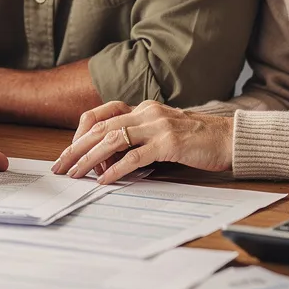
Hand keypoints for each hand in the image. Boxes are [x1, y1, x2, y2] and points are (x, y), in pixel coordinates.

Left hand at [50, 100, 233, 183]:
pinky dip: (115, 169)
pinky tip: (103, 180)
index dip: (81, 133)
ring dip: (89, 159)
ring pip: (112, 140)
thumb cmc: (197, 140)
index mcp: (143, 108)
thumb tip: (108, 159)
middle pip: (100, 128)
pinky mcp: (169, 142)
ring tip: (75, 174)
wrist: (229, 139)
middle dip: (76, 148)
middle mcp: (147, 112)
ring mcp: (157, 126)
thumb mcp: (162, 133)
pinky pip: (134, 157)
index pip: (101, 115)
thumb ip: (138, 140)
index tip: (68, 152)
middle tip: (60, 166)